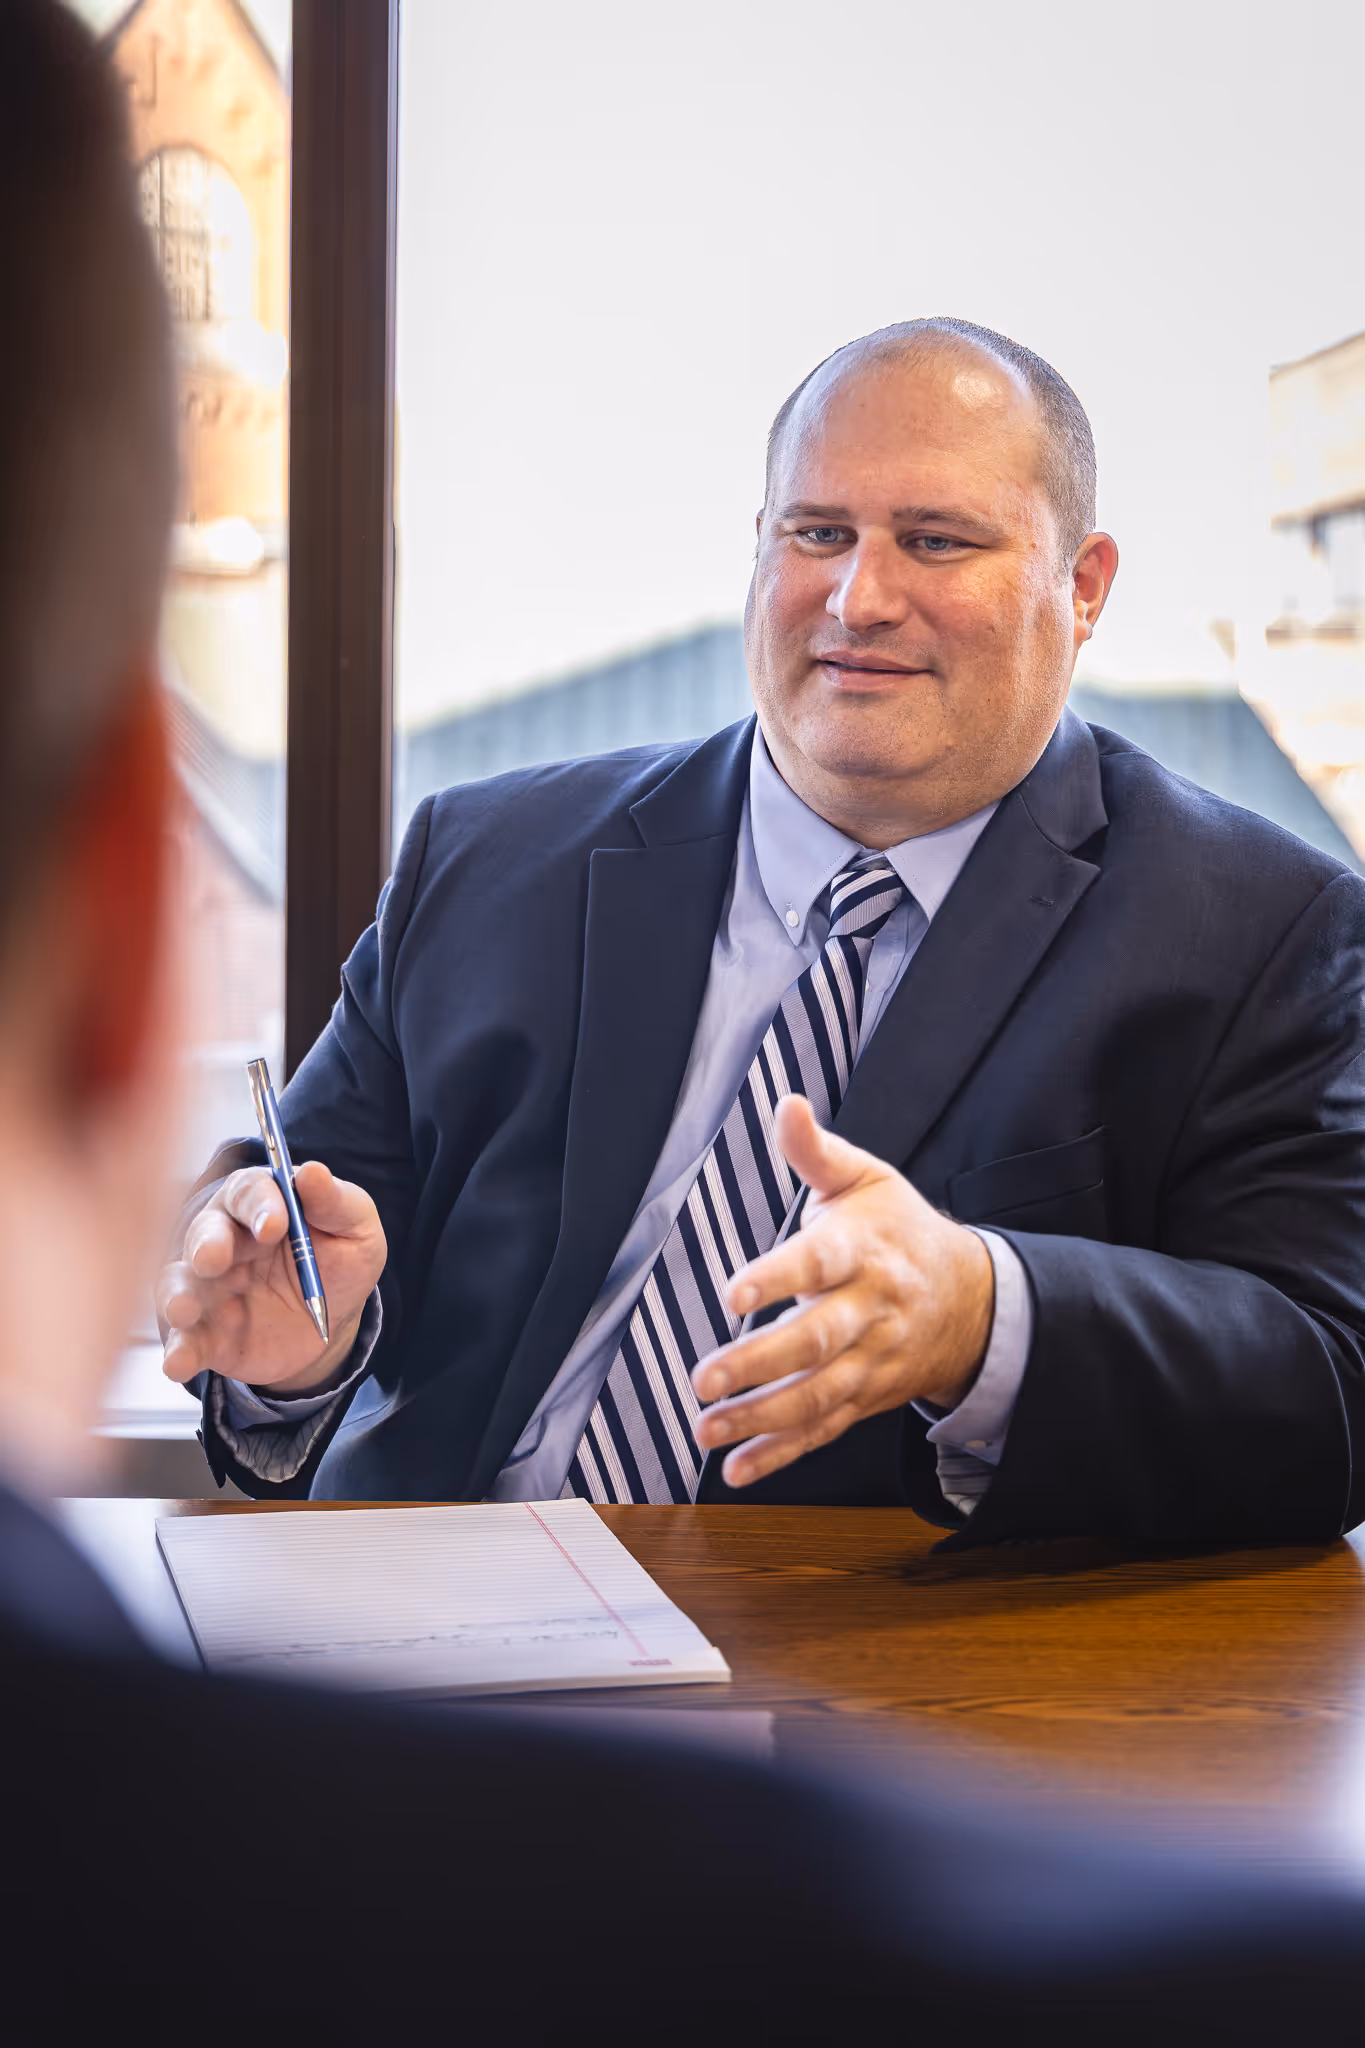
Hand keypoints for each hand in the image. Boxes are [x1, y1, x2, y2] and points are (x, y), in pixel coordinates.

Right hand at [158, 1163, 386, 1394]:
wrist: (331, 1326)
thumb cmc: (340, 1262)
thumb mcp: (355, 1230)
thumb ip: (336, 1202)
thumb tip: (312, 1172)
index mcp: (260, 1205)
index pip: (249, 1192)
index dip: (259, 1205)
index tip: (275, 1225)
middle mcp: (225, 1240)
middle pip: (205, 1233)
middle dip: (207, 1244)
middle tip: (214, 1260)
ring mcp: (209, 1288)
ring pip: (180, 1283)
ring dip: (179, 1295)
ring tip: (183, 1310)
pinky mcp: (205, 1333)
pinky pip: (184, 1341)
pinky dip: (178, 1351)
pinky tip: (178, 1363)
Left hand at [691, 1095, 992, 1488]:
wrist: (971, 1297)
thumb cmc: (899, 1230)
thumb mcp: (867, 1180)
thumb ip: (816, 1151)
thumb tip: (786, 1103)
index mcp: (863, 1250)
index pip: (819, 1263)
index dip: (777, 1278)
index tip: (733, 1293)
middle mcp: (869, 1310)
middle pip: (816, 1342)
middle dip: (759, 1364)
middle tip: (705, 1376)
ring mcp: (870, 1360)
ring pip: (817, 1395)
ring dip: (760, 1418)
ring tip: (707, 1428)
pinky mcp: (865, 1397)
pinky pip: (823, 1430)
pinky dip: (781, 1454)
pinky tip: (738, 1469)